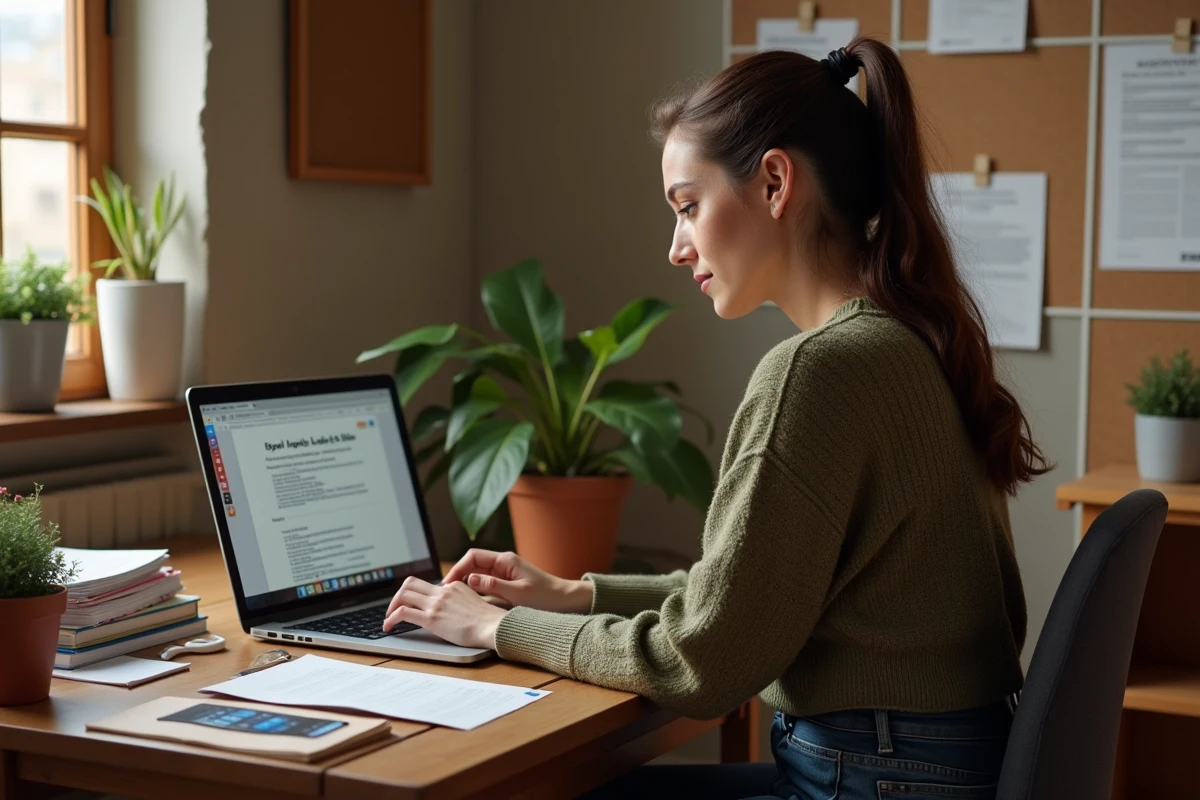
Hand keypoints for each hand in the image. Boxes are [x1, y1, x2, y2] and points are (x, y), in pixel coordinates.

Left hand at [382, 577, 506, 649]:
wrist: (493, 626)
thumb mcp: (474, 603)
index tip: (411, 604)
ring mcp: (436, 603)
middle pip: (410, 583)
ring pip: (403, 594)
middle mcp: (442, 591)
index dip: (416, 594)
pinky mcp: (431, 618)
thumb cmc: (489, 621)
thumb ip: (461, 602)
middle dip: (398, 595)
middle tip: (395, 608)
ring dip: (391, 606)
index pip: (428, 585)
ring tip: (388, 618)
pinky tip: (388, 626)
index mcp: (453, 586)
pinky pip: (403, 612)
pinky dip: (391, 618)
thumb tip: (454, 610)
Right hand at [442, 549, 593, 613]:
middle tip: (444, 592)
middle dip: (457, 575)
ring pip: (477, 574)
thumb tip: (470, 578)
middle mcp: (503, 564)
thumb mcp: (518, 593)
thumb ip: (494, 586)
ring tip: (451, 597)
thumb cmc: (545, 597)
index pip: (473, 556)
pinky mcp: (506, 584)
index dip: (457, 568)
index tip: (448, 583)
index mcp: (505, 560)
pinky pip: (484, 583)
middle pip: (472, 564)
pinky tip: (468, 601)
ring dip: (464, 583)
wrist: (565, 601)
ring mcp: (504, 574)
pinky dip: (474, 590)